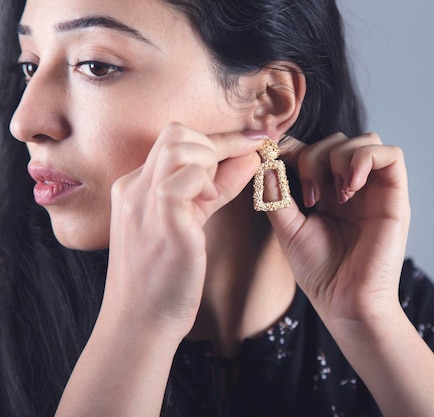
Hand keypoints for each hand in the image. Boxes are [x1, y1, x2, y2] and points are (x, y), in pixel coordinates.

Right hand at [101, 124, 262, 340]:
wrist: (140, 323)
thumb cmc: (164, 278)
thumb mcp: (189, 223)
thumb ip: (216, 189)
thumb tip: (248, 159)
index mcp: (135, 188)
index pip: (175, 142)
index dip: (218, 141)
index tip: (252, 143)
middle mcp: (133, 188)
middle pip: (176, 133)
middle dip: (217, 144)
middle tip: (236, 170)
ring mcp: (144, 202)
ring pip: (179, 146)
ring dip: (211, 161)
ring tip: (214, 195)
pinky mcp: (163, 220)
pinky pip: (186, 176)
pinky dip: (208, 181)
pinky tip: (210, 203)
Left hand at [267, 132, 410, 326]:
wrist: (346, 302)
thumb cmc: (320, 272)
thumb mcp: (287, 228)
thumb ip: (276, 194)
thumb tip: (265, 159)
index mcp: (326, 191)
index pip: (313, 148)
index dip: (295, 148)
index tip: (278, 164)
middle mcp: (352, 186)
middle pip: (336, 140)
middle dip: (314, 157)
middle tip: (309, 197)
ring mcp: (375, 189)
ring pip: (365, 140)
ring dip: (341, 159)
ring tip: (334, 197)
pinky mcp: (395, 195)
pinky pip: (391, 155)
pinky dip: (366, 160)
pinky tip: (350, 189)